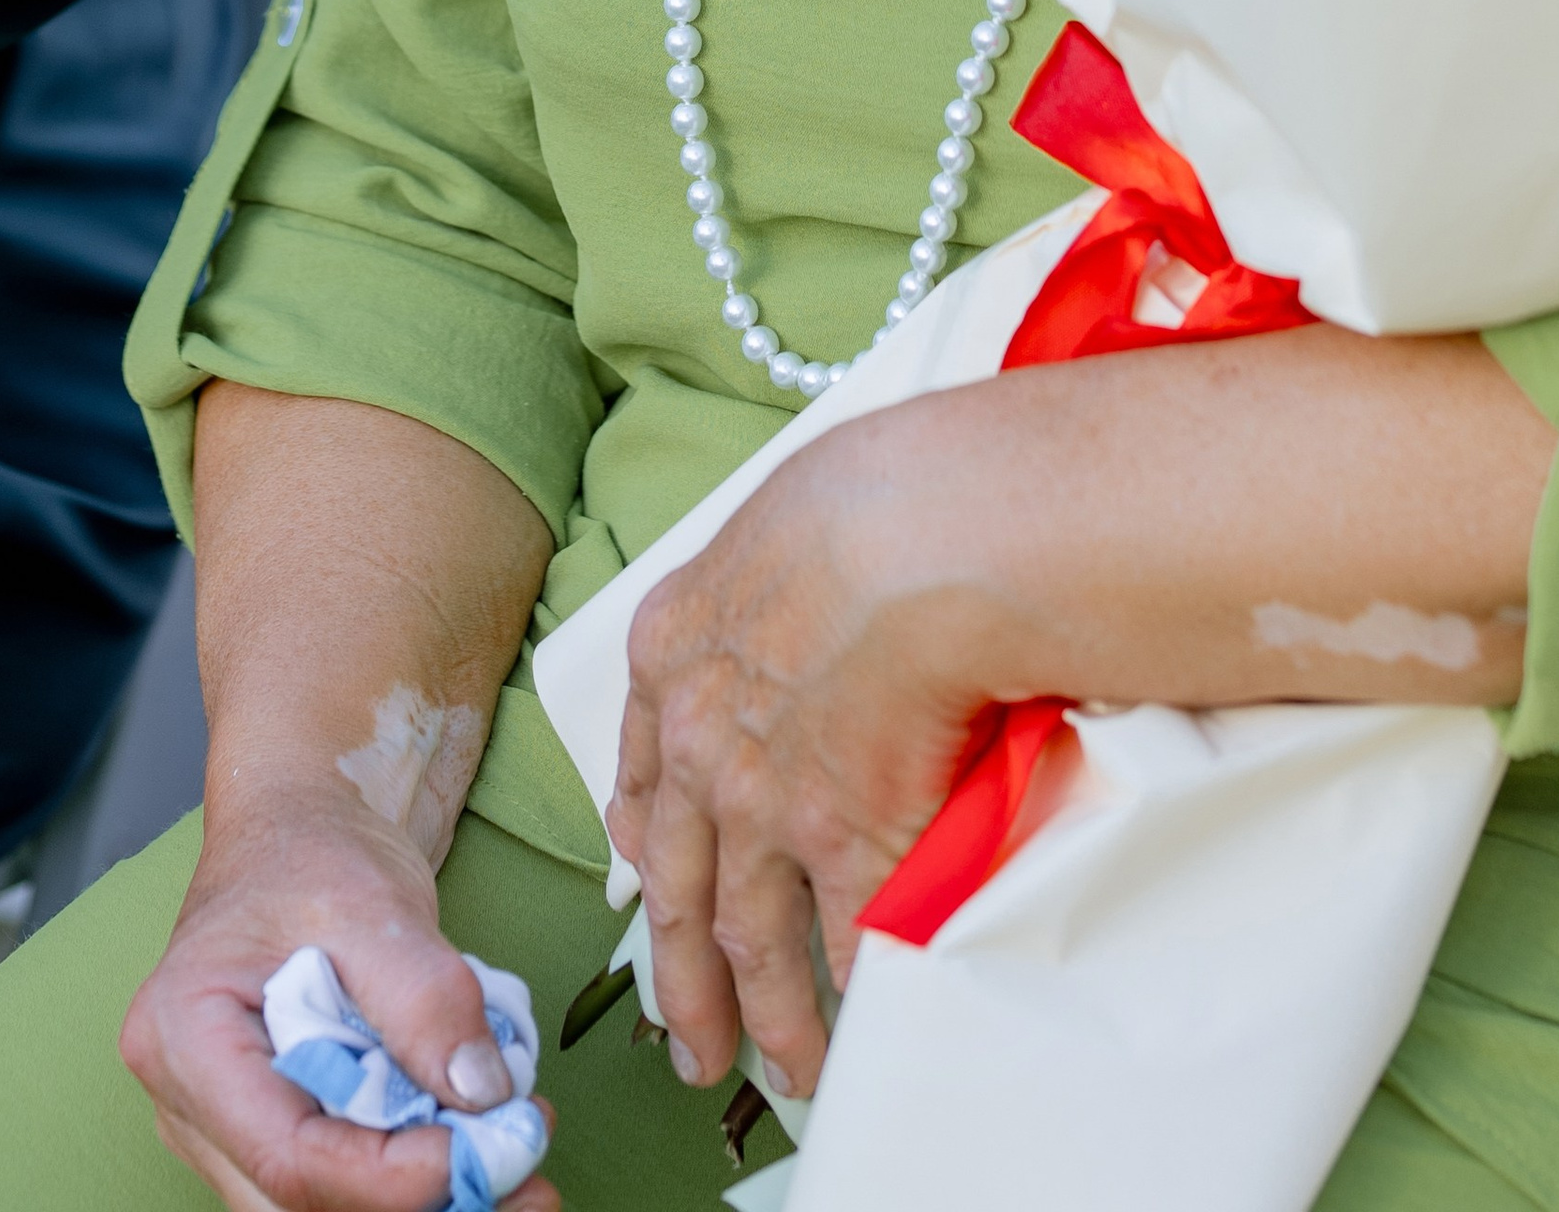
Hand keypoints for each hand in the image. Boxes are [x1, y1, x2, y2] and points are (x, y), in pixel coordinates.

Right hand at [119, 791, 557, 1211]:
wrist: (296, 831)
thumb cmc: (313, 854)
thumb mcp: (376, 904)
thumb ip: (427, 999)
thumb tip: (482, 1095)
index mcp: (184, 1037)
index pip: (287, 1153)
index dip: (391, 1174)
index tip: (484, 1150)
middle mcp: (187, 1102)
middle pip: (295, 1199)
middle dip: (411, 1201)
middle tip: (524, 1182)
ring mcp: (222, 1125)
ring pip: (316, 1204)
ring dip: (416, 1199)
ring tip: (517, 1172)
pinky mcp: (269, 1128)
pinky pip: (334, 1176)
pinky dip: (405, 1174)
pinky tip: (477, 1148)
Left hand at [606, 408, 999, 1106]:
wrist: (915, 535)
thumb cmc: (871, 493)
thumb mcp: (782, 522)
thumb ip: (776, 585)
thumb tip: (817, 602)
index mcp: (672, 654)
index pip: (643, 774)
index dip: (646, 843)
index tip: (649, 885)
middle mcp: (698, 744)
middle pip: (677, 886)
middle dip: (680, 975)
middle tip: (688, 1037)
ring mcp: (762, 806)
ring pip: (748, 937)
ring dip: (765, 1014)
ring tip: (783, 1065)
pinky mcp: (841, 844)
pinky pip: (846, 941)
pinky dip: (853, 990)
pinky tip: (862, 1024)